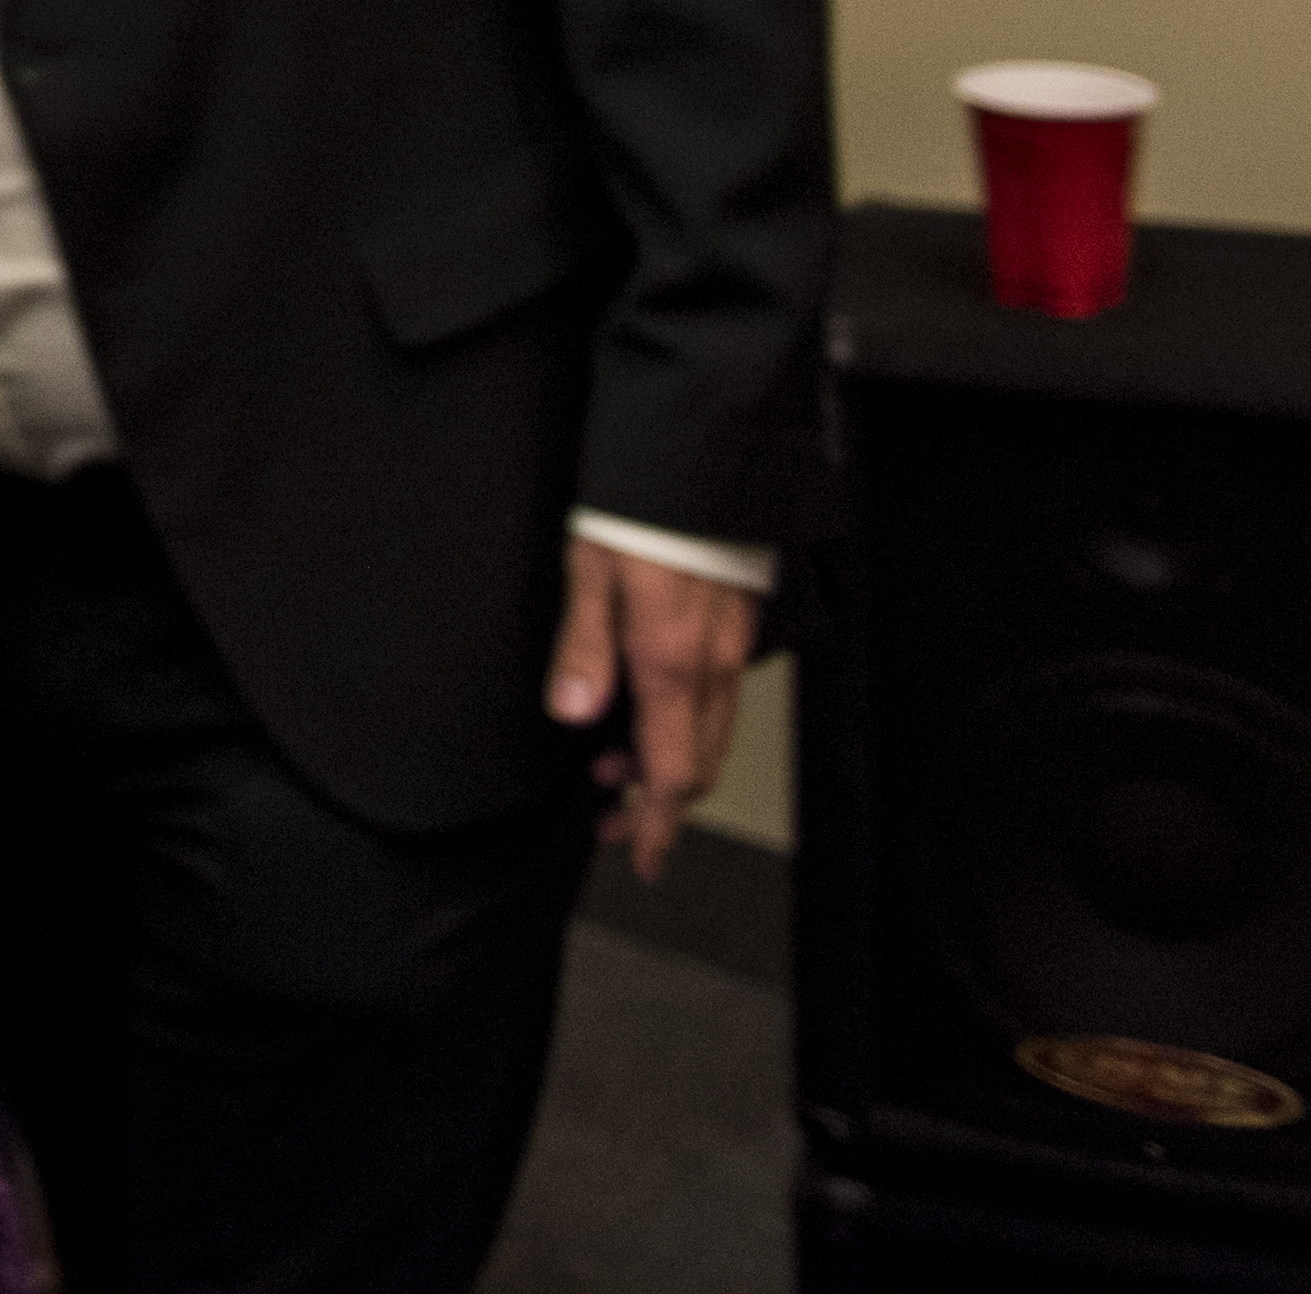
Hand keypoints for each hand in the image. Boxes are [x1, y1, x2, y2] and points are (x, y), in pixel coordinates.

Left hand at [543, 536, 759, 880]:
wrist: (699, 454)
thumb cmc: (641, 507)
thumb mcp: (589, 571)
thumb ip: (583, 647)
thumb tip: (574, 713)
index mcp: (671, 661)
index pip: (673, 772)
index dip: (656, 824)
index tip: (641, 857)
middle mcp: (713, 663)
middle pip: (697, 764)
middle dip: (657, 803)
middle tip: (611, 818)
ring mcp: (731, 645)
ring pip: (709, 733)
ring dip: (667, 762)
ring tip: (612, 765)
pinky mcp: (736, 625)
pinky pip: (715, 697)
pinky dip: (683, 723)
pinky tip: (646, 709)